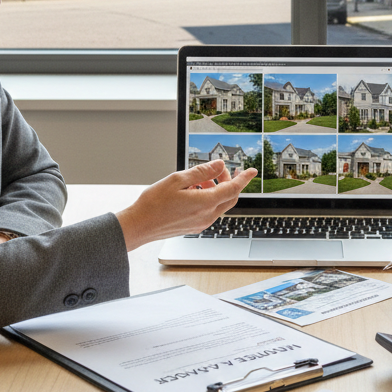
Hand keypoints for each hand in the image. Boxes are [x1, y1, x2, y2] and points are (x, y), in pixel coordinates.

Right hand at [117, 160, 256, 250]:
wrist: (139, 226)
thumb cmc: (154, 203)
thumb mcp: (178, 179)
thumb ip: (202, 171)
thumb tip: (219, 165)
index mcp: (205, 203)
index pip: (233, 189)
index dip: (244, 178)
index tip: (252, 171)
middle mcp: (207, 216)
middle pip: (230, 197)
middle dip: (229, 182)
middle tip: (220, 171)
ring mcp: (201, 223)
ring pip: (220, 204)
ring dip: (216, 189)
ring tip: (199, 180)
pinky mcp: (194, 226)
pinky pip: (210, 211)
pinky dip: (208, 198)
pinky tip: (193, 191)